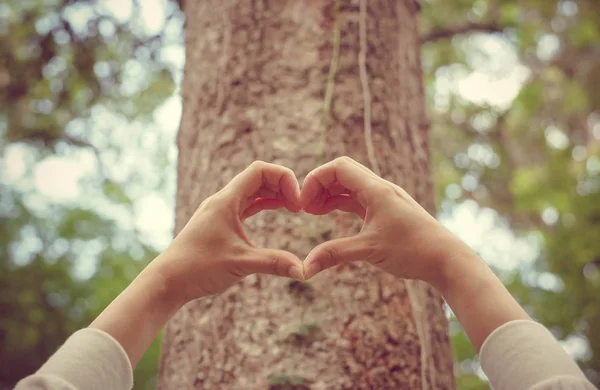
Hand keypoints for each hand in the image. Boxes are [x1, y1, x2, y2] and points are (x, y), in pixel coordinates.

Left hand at [153, 161, 304, 304]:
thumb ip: (274, 263)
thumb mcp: (241, 263)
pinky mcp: (219, 222)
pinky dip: (263, 204)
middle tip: (299, 207)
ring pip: (252, 190)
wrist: (167, 281)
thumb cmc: (198, 268)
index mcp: (226, 200)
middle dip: (282, 186)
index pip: (260, 170)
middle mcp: (222, 200)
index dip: (284, 178)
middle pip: (258, 177)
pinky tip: (276, 210)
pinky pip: (246, 204)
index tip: (297, 202)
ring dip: (274, 194)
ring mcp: (220, 210)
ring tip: (293, 207)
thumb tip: (303, 271)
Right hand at [300, 156, 468, 288]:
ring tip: (312, 212)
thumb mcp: (369, 250)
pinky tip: (329, 214)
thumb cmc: (414, 251)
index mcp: (376, 190)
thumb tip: (305, 268)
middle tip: (304, 208)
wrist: (447, 260)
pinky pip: (358, 199)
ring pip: (350, 186)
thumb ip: (334, 255)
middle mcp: (380, 189)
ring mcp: (384, 199)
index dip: (315, 180)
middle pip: (342, 172)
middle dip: (319, 186)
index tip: (303, 203)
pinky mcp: (387, 211)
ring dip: (329, 194)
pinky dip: (340, 204)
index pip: (338, 168)